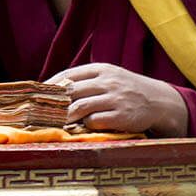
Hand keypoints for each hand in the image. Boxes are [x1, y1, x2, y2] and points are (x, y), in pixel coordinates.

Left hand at [45, 63, 187, 136]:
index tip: (36, 95)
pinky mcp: (122, 116)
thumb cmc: (126, 90)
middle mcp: (107, 81)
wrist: (160, 101)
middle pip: (70, 91)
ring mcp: (115, 98)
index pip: (68, 75)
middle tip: (39, 113)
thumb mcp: (108, 77)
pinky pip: (95, 121)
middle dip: (53, 103)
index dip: (49, 86)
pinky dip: (85, 124)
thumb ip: (85, 80)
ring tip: (56, 122)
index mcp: (101, 69)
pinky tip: (82, 127)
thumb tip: (52, 89)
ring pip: (79, 106)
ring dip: (65, 116)